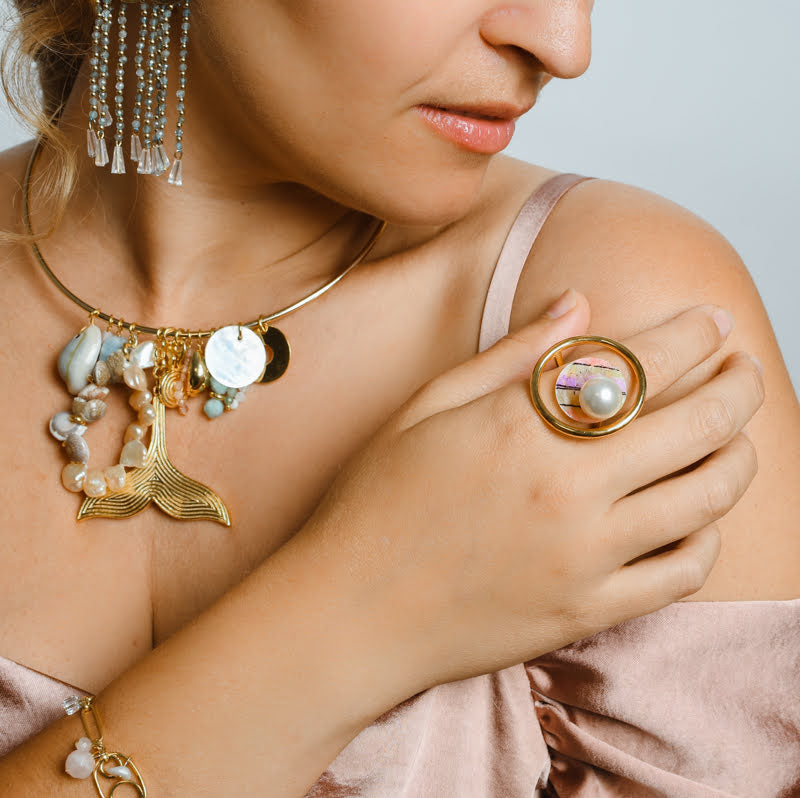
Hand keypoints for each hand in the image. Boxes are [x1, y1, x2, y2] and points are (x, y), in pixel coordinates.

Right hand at [295, 293, 763, 694]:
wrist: (349, 611)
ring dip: (738, 457)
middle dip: (737, 386)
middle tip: (746, 369)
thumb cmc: (374, 503)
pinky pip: (680, 574)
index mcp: (520, 427)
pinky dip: (705, 538)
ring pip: (705, 498)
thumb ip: (511, 353)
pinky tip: (696, 519)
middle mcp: (565, 488)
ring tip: (738, 438)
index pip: (637, 364)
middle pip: (695, 425)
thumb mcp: (426, 408)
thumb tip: (577, 302)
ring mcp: (583, 556)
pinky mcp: (586, 612)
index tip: (711, 322)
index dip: (689, 335)